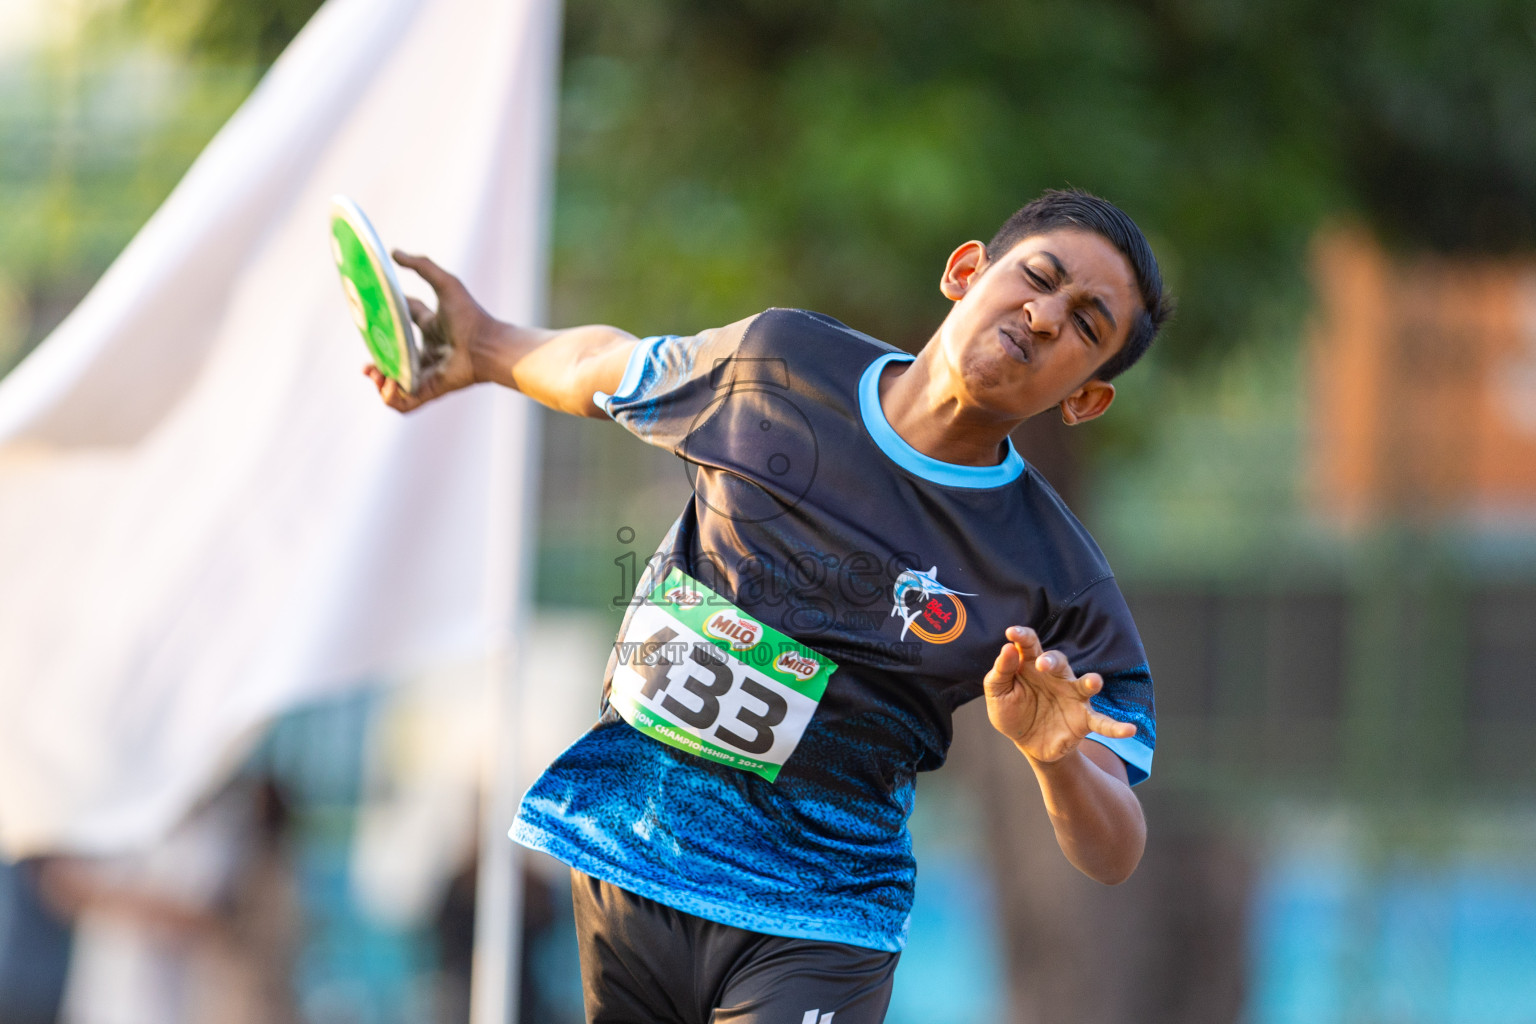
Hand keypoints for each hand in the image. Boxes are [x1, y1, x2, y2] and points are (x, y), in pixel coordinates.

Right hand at [362, 250, 489, 412]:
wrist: (486, 346)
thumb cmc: (470, 316)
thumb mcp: (445, 283)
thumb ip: (421, 265)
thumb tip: (394, 252)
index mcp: (428, 329)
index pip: (399, 324)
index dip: (381, 322)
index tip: (366, 320)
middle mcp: (425, 352)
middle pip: (392, 360)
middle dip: (374, 364)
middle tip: (367, 364)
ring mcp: (426, 372)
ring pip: (394, 385)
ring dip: (379, 383)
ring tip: (375, 374)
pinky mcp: (428, 390)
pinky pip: (404, 403)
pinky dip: (391, 397)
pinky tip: (389, 384)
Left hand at [982, 625, 1135, 764]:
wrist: (1028, 744)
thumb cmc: (1012, 712)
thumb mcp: (998, 694)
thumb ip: (1000, 672)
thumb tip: (1007, 647)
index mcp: (1032, 665)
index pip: (1030, 645)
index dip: (1022, 636)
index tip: (1012, 632)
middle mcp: (1056, 677)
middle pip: (1058, 660)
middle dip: (1053, 660)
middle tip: (1043, 664)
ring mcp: (1073, 696)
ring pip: (1085, 684)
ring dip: (1091, 682)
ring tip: (1095, 682)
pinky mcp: (1084, 719)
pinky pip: (1103, 721)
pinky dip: (1116, 726)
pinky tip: (1130, 729)